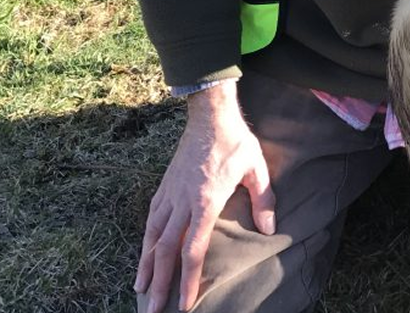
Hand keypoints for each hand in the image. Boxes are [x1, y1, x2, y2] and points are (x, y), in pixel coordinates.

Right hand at [135, 81, 275, 312]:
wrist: (210, 115)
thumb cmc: (235, 142)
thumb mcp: (257, 168)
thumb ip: (264, 199)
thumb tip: (270, 229)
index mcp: (205, 202)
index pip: (192, 250)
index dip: (188, 280)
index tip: (184, 305)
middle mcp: (182, 202)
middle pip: (164, 251)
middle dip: (159, 284)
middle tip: (152, 311)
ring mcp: (170, 194)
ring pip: (151, 238)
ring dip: (145, 267)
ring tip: (140, 291)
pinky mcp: (164, 187)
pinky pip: (150, 220)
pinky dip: (144, 242)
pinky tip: (143, 256)